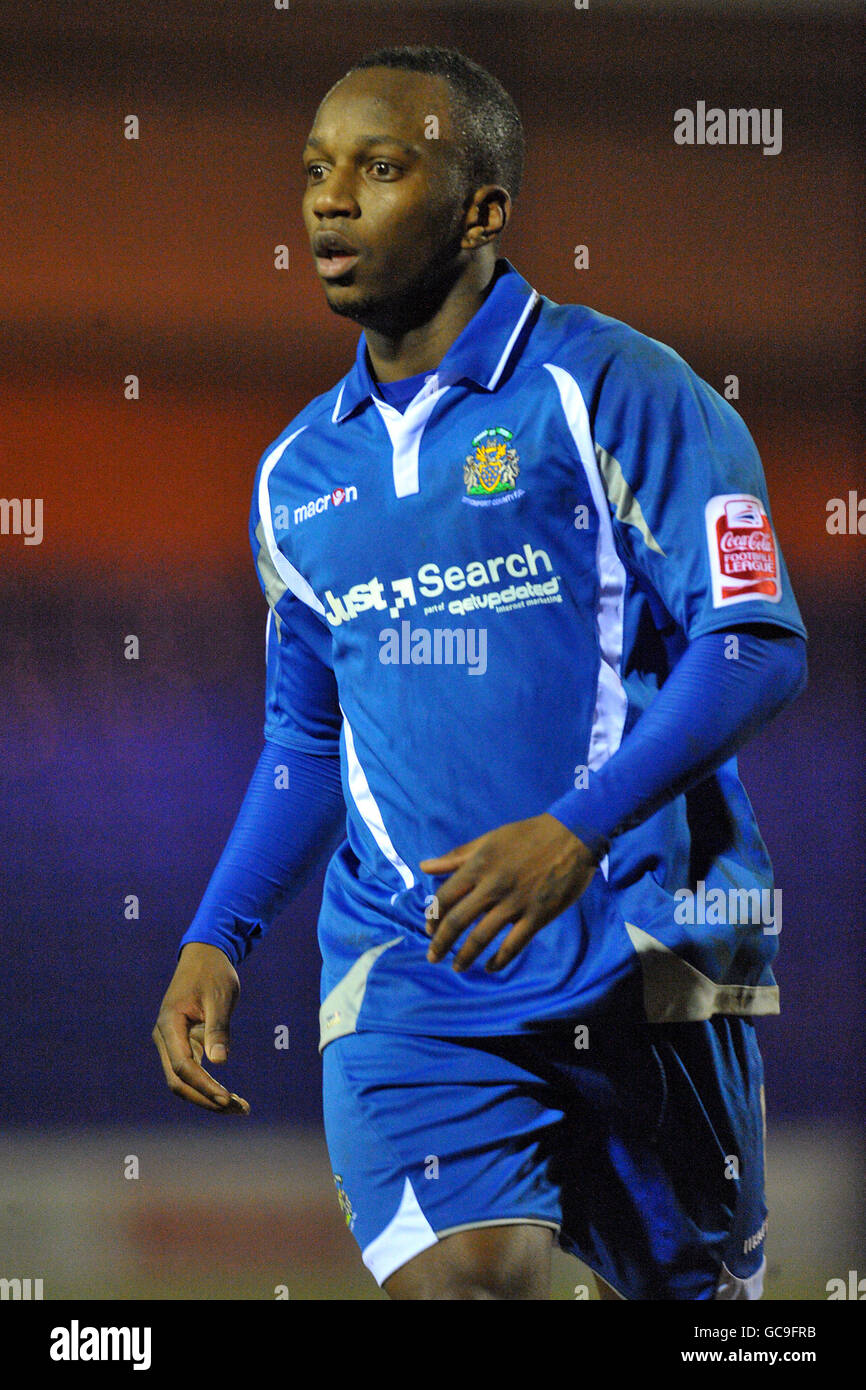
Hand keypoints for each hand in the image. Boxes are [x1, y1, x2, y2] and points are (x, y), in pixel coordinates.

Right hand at [152, 942, 249, 1113]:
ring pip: (183, 1081)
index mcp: (169, 1024)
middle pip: (179, 1081)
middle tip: (240, 1109)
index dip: (204, 1085)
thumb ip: (218, 1028)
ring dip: (208, 1096)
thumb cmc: (213, 973)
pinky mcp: (182, 1044)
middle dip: (207, 1099)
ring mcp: (171, 1042)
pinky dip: (208, 1085)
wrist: (204, 956)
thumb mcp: (220, 997)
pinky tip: (230, 1096)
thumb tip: (219, 1063)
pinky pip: (191, 1072)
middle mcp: (164, 1037)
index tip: (227, 1098)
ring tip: (240, 1107)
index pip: (183, 1066)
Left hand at [419, 813, 596, 972]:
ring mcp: (515, 903)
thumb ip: (456, 856)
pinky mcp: (537, 916)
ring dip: (465, 956)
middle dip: (440, 943)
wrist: (572, 835)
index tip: (428, 929)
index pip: (445, 897)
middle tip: (432, 957)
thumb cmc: (527, 835)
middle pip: (457, 921)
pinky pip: (513, 944)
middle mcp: (492, 886)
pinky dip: (499, 960)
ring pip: (481, 937)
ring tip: (457, 967)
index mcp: (478, 866)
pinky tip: (490, 967)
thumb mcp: (488, 840)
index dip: (432, 916)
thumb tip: (423, 866)